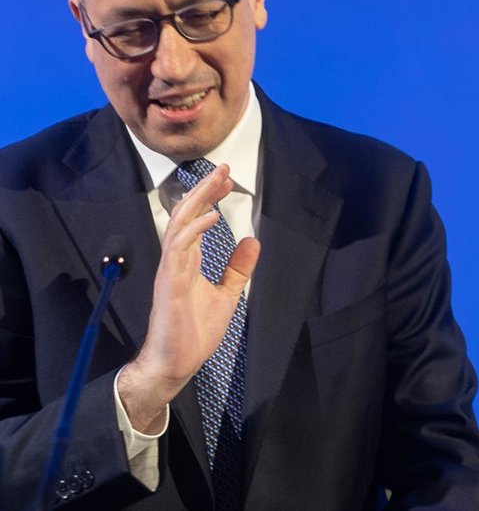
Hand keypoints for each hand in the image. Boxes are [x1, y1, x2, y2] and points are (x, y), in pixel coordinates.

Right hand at [116, 163, 260, 432]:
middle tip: (224, 168)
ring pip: (179, 225)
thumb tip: (253, 241)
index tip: (227, 179)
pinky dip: (194, 230)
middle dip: (204, 190)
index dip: (209, 197)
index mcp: (187, 262)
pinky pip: (179, 250)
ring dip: (198, 201)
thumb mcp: (227, 294)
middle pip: (186, 215)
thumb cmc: (194, 332)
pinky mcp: (171, 285)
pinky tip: (211, 216)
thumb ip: (237, 268)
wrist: (175, 363)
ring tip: (217, 182)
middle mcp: (176, 261)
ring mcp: (171, 271)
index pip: (196, 220)